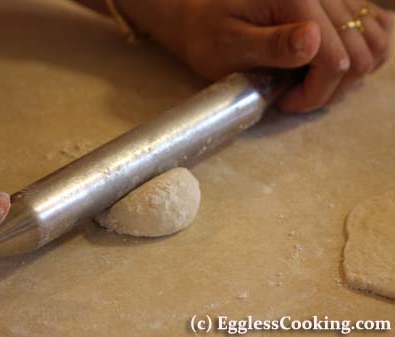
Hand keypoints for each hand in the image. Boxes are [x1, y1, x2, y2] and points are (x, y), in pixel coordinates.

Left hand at [118, 0, 392, 112]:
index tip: (285, 102)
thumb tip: (313, 41)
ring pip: (372, 44)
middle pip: (359, 55)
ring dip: (347, 77)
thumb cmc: (208, 35)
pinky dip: (362, 54)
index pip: (335, 60)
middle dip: (329, 90)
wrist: (201, 17)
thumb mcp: (229, 45)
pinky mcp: (334, 4)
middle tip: (294, 97)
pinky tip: (333, 66)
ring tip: (310, 84)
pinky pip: (372, 29)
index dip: (315, 93)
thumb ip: (271, 44)